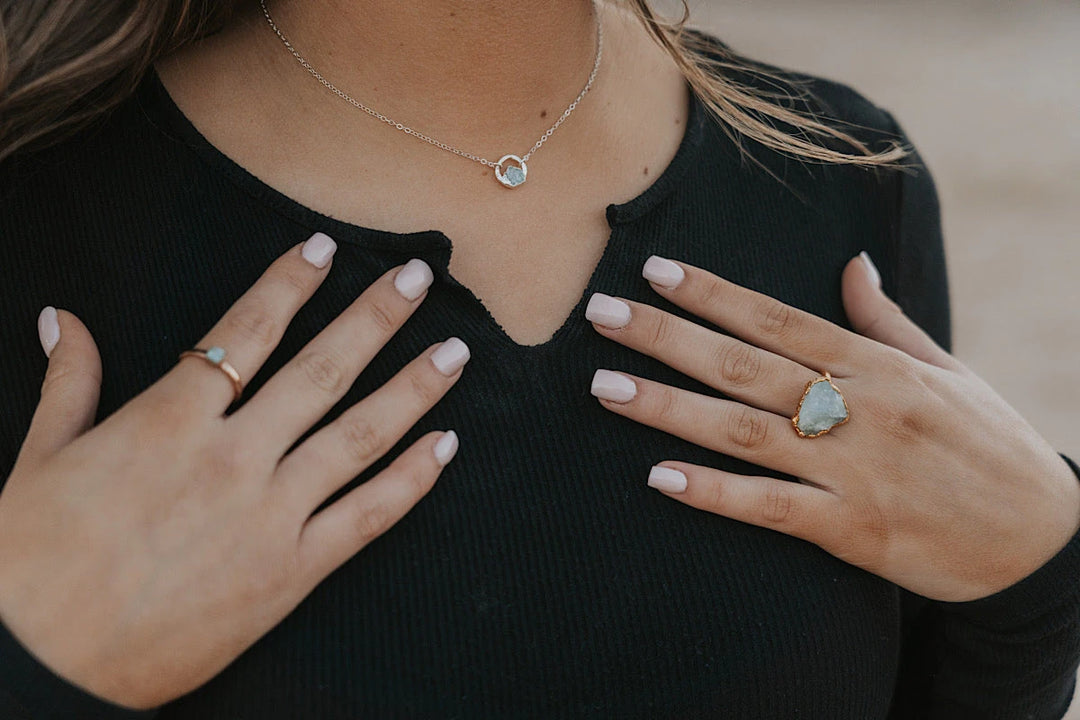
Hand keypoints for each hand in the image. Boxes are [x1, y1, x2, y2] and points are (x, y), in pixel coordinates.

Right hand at [0, 234, 467, 707]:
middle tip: (421, 279)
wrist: (40, 667)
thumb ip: (68, 383)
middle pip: (321, 370)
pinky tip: (446, 446)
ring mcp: (268, 516)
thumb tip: (62, 318)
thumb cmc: (29, 564)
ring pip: (358, 436)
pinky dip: (412, 480)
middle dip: (376, 318)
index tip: (324, 248)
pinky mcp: (290, 574)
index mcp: (168, 421)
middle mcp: (232, 458)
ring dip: (413, 389)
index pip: (246, 331)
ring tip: (455, 354)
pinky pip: (367, 518)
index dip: (289, 284)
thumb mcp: (39, 460)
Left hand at [586, 253, 1079, 601]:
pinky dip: (715, 492)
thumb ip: (885, 321)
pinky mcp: (852, 530)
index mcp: (876, 365)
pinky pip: (771, 508)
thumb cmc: (990, 444)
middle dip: (666, 337)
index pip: (777, 318)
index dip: (713, 293)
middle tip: (600, 315)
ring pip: (745, 431)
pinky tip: (661, 477)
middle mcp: (857, 409)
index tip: (655, 270)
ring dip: (670, 407)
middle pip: (744, 365)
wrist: (1042, 537)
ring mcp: (853, 470)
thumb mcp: (946, 369)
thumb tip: (850, 266)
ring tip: (607, 387)